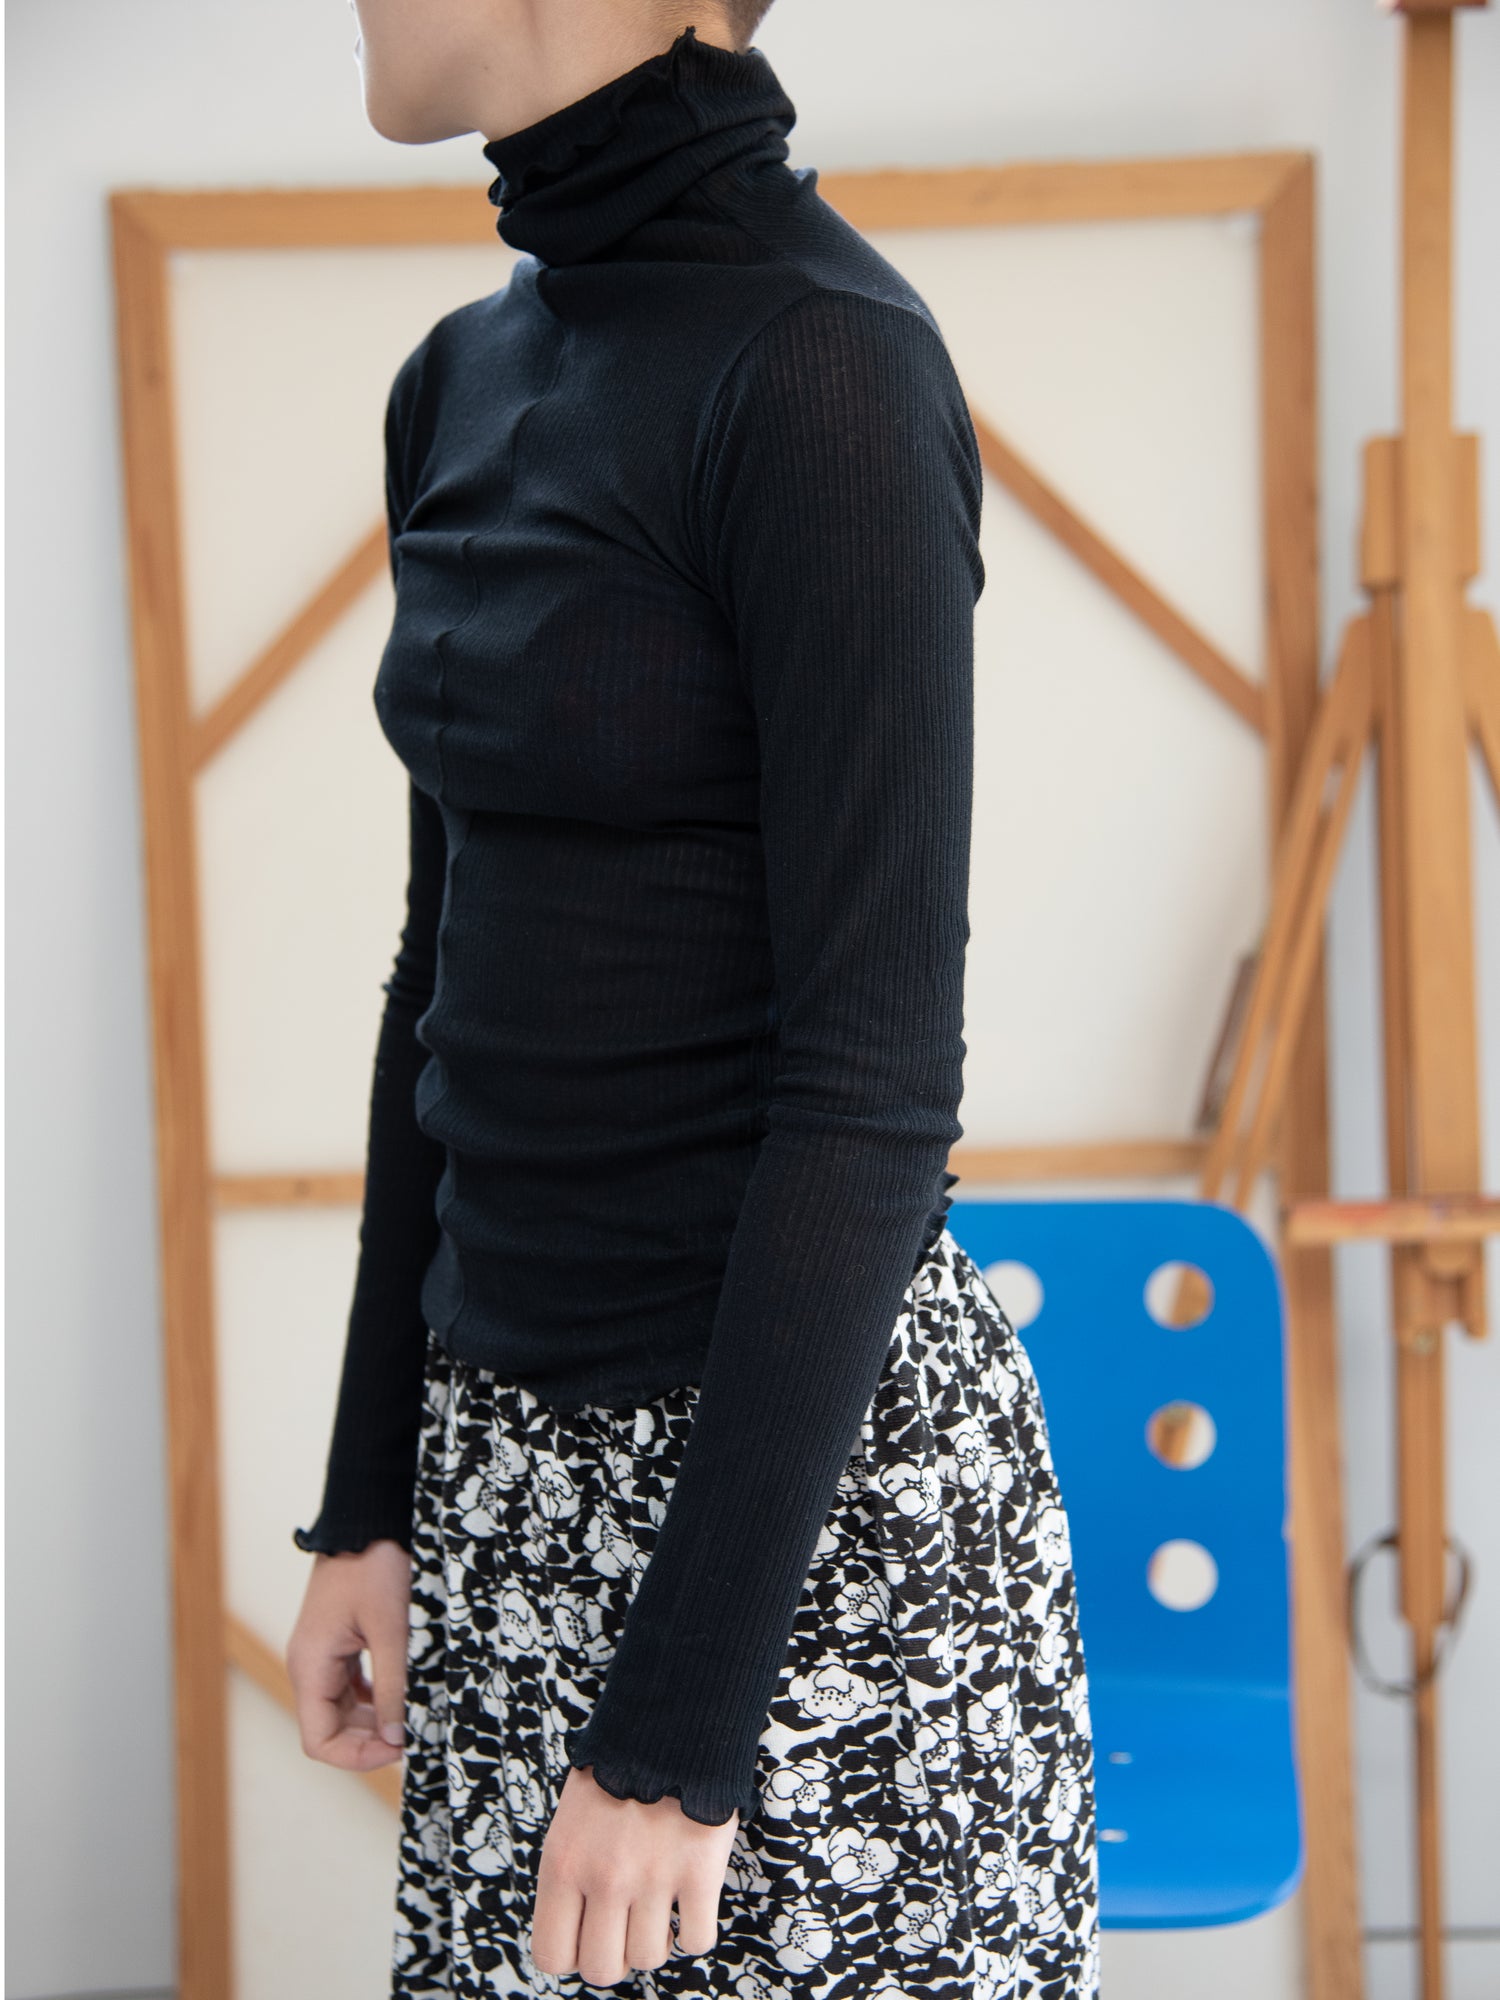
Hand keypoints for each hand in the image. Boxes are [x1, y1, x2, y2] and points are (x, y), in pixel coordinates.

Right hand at [285, 1539, 411, 1769]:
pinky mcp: (340, 1641)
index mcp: (310, 1666)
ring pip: (344, 1709)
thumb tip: (397, 1739)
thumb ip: (394, 1687)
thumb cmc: (376, 1565)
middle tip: (416, 1734)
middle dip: (371, 1740)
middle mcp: (310, 1665)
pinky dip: (376, 1698)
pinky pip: (352, 1686)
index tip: (399, 1749)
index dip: (356, 1757)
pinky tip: (405, 1695)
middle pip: (331, 1728)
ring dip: (375, 1721)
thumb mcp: (392, 1629)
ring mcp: (323, 1653)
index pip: (319, 1740)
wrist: (368, 1514)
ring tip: (414, 1718)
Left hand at [530, 1763, 739, 1983]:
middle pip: (603, 1969)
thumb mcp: (571, 1819)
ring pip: (650, 1958)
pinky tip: (691, 1902)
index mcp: (563, 1864)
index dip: (574, 1954)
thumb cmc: (618, 1769)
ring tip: (661, 1905)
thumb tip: (578, 1936)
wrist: (672, 1720)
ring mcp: (654, 1878)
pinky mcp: (700, 1873)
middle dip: (616, 1954)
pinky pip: (697, 1941)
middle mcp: (604, 1879)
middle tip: (628, 1923)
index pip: (553, 1956)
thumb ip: (569, 1876)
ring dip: (657, 1939)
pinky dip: (695, 1931)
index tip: (590, 1933)